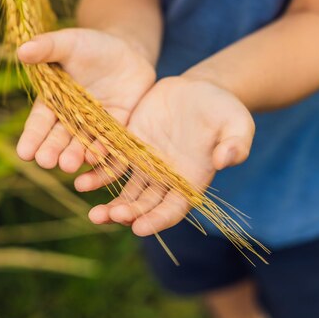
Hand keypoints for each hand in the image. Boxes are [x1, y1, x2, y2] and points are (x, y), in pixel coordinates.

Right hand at [16, 28, 155, 172]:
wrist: (128, 50)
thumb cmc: (91, 45)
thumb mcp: (69, 43)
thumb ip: (47, 47)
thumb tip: (21, 50)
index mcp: (54, 101)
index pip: (39, 123)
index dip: (32, 138)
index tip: (24, 153)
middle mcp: (72, 119)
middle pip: (60, 138)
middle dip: (52, 151)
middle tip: (46, 162)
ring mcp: (95, 125)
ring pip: (83, 144)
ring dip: (76, 156)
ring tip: (69, 166)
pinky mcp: (119, 125)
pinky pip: (111, 140)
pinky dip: (104, 150)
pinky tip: (97, 158)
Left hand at [76, 76, 254, 235]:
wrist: (200, 90)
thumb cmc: (224, 110)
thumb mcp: (237, 123)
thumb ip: (236, 143)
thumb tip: (226, 159)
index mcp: (190, 181)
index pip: (172, 210)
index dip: (156, 221)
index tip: (139, 228)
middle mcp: (165, 179)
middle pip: (142, 205)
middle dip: (124, 213)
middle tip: (105, 216)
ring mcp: (145, 163)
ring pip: (123, 189)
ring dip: (105, 198)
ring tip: (86, 197)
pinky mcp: (130, 144)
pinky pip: (112, 161)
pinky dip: (97, 170)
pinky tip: (81, 173)